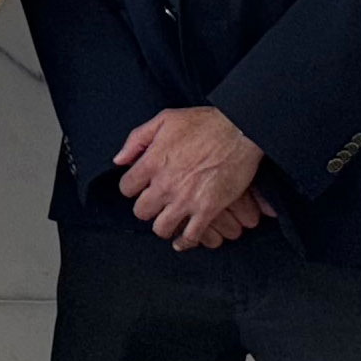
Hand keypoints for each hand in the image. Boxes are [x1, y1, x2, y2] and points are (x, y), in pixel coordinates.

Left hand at [117, 107, 269, 250]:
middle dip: (147, 207)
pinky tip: (183, 239)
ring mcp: (186, 200)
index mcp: (152, 162)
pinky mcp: (207, 210)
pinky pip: (190, 237)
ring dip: (164, 225)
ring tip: (169, 219)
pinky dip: (185, 242)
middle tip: (156, 203)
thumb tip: (119, 160)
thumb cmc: (206, 123)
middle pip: (141, 211)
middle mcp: (165, 184)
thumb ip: (137, 139)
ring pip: (161, 228)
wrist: (241, 130)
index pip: (126, 188)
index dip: (133, 188)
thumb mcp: (165, 119)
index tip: (142, 186)